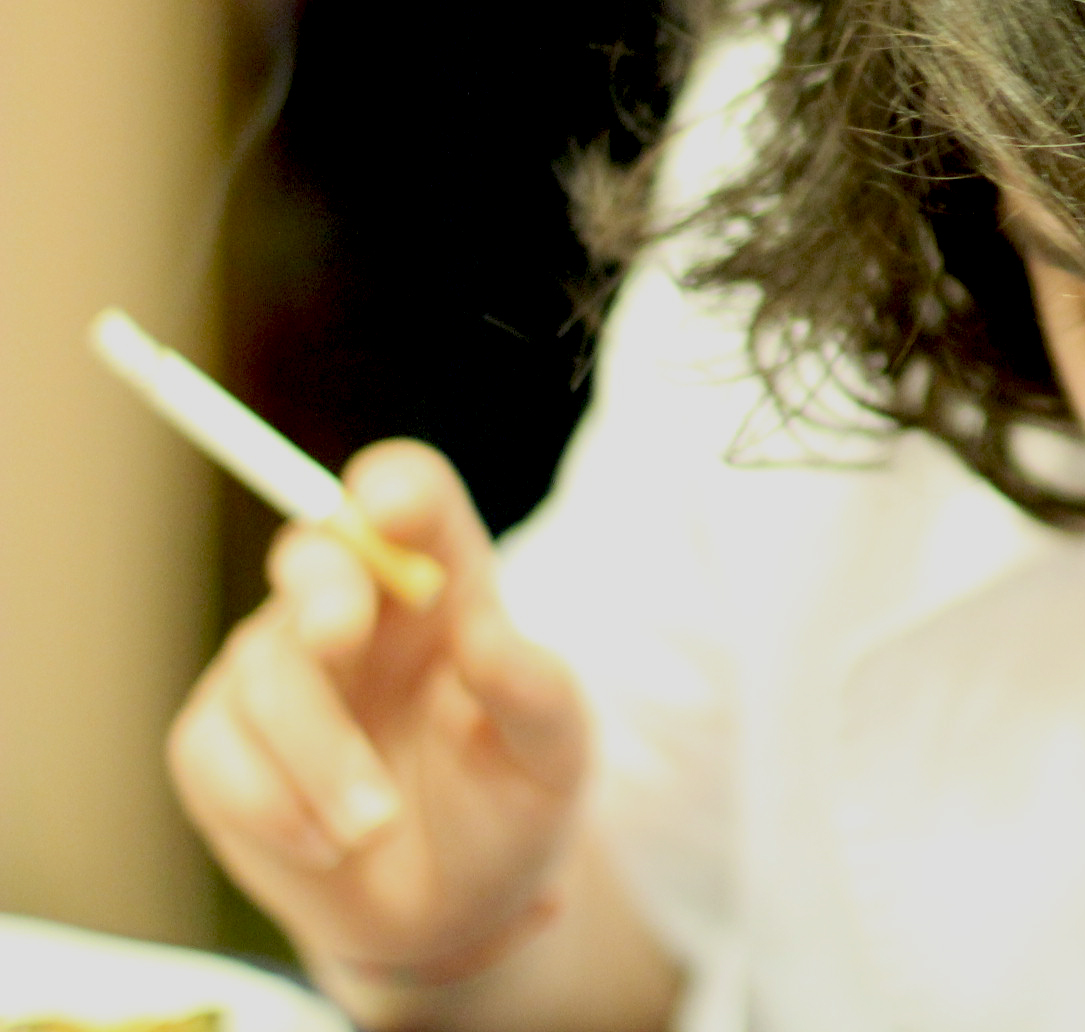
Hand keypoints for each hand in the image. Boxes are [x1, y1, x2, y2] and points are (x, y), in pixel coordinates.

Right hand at [169, 440, 588, 987]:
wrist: (457, 909)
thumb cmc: (514, 802)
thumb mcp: (555, 755)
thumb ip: (535, 691)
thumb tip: (486, 631)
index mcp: (445, 583)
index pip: (413, 499)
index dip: (395, 490)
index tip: (392, 510)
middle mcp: (356, 609)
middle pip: (314, 555)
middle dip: (322, 590)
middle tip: (341, 635)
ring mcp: (279, 670)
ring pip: (266, 673)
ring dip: (319, 758)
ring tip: (375, 827)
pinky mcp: (221, 743)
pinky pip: (214, 751)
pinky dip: (269, 803)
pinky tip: (326, 845)